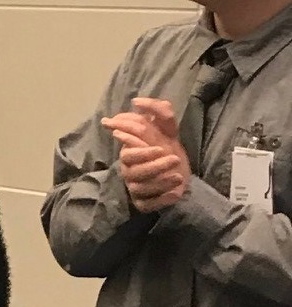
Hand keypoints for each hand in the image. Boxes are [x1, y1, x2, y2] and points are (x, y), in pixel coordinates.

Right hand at [102, 97, 189, 211]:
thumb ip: (160, 114)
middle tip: (174, 159)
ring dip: (160, 182)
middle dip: (154, 166)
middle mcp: (130, 171)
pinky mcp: (144, 203)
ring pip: (141, 188)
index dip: (141, 152)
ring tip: (178, 176)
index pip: (127, 153)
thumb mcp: (169, 131)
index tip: (161, 148)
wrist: (178, 175)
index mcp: (131, 153)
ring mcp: (136, 188)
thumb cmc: (167, 151)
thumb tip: (137, 101)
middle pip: (133, 171)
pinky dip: (162, 200)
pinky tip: (175, 194)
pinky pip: (148, 205)